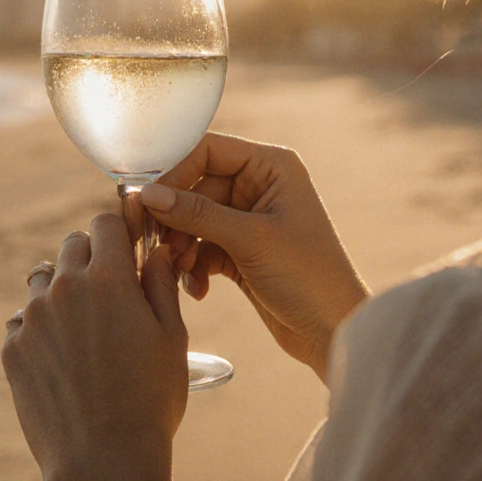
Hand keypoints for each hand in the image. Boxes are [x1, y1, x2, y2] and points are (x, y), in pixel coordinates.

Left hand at [1, 214, 186, 480]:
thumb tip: (157, 249)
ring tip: (86, 325)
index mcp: (108, 277)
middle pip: (72, 245)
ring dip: (62, 288)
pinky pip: (24, 319)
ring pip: (43, 279)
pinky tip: (65, 355)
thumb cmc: (149, 399)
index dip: (120, 232)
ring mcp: (32, 318)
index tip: (129, 249)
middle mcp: (63, 288)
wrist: (102, 459)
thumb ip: (161, 283)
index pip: (104, 222)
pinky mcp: (12, 348)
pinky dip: (42, 326)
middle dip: (93, 257)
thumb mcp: (172, 336)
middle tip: (112, 291)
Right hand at [141, 133, 368, 381]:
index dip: (175, 172)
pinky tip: (198, 289)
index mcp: (272, 166)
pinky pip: (202, 247)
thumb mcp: (250, 240)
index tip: (148, 201)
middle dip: (176, 219)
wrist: (333, 331)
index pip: (208, 150)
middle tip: (160, 245)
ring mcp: (249, 218)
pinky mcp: (241, 250)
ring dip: (182, 246)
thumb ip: (197, 213)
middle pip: (195, 186)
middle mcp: (260, 185)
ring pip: (194, 220)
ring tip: (182, 271)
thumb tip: (148, 194)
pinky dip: (194, 266)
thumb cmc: (308, 277)